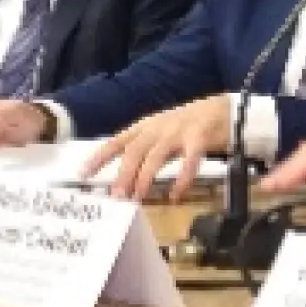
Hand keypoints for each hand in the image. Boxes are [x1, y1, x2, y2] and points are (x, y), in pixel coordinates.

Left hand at [80, 94, 231, 202]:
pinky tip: (176, 195)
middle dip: (122, 174)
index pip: (117, 141)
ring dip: (144, 178)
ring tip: (137, 197)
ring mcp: (179, 132)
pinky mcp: (199, 138)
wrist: (223, 109)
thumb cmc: (190, 124)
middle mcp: (159, 128)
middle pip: (134, 151)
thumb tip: (126, 178)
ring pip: (155, 156)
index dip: (100, 157)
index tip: (83, 174)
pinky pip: (189, 160)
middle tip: (115, 196)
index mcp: (146, 126)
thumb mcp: (162, 131)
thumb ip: (146, 150)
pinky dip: (181, 178)